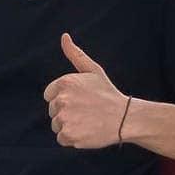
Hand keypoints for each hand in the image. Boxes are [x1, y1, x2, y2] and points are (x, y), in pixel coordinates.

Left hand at [43, 33, 128, 148]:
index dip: (63, 98)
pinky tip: (86, 131)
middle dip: (66, 112)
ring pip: (56, 125)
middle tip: (86, 111)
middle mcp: (61, 100)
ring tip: (87, 121)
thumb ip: (75, 54)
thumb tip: (64, 36)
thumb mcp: (93, 70)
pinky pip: (61, 139)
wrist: (125, 117)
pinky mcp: (69, 135)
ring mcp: (65, 119)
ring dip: (69, 126)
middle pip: (52, 111)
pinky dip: (72, 138)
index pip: (49, 95)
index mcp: (64, 83)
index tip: (79, 100)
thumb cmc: (107, 93)